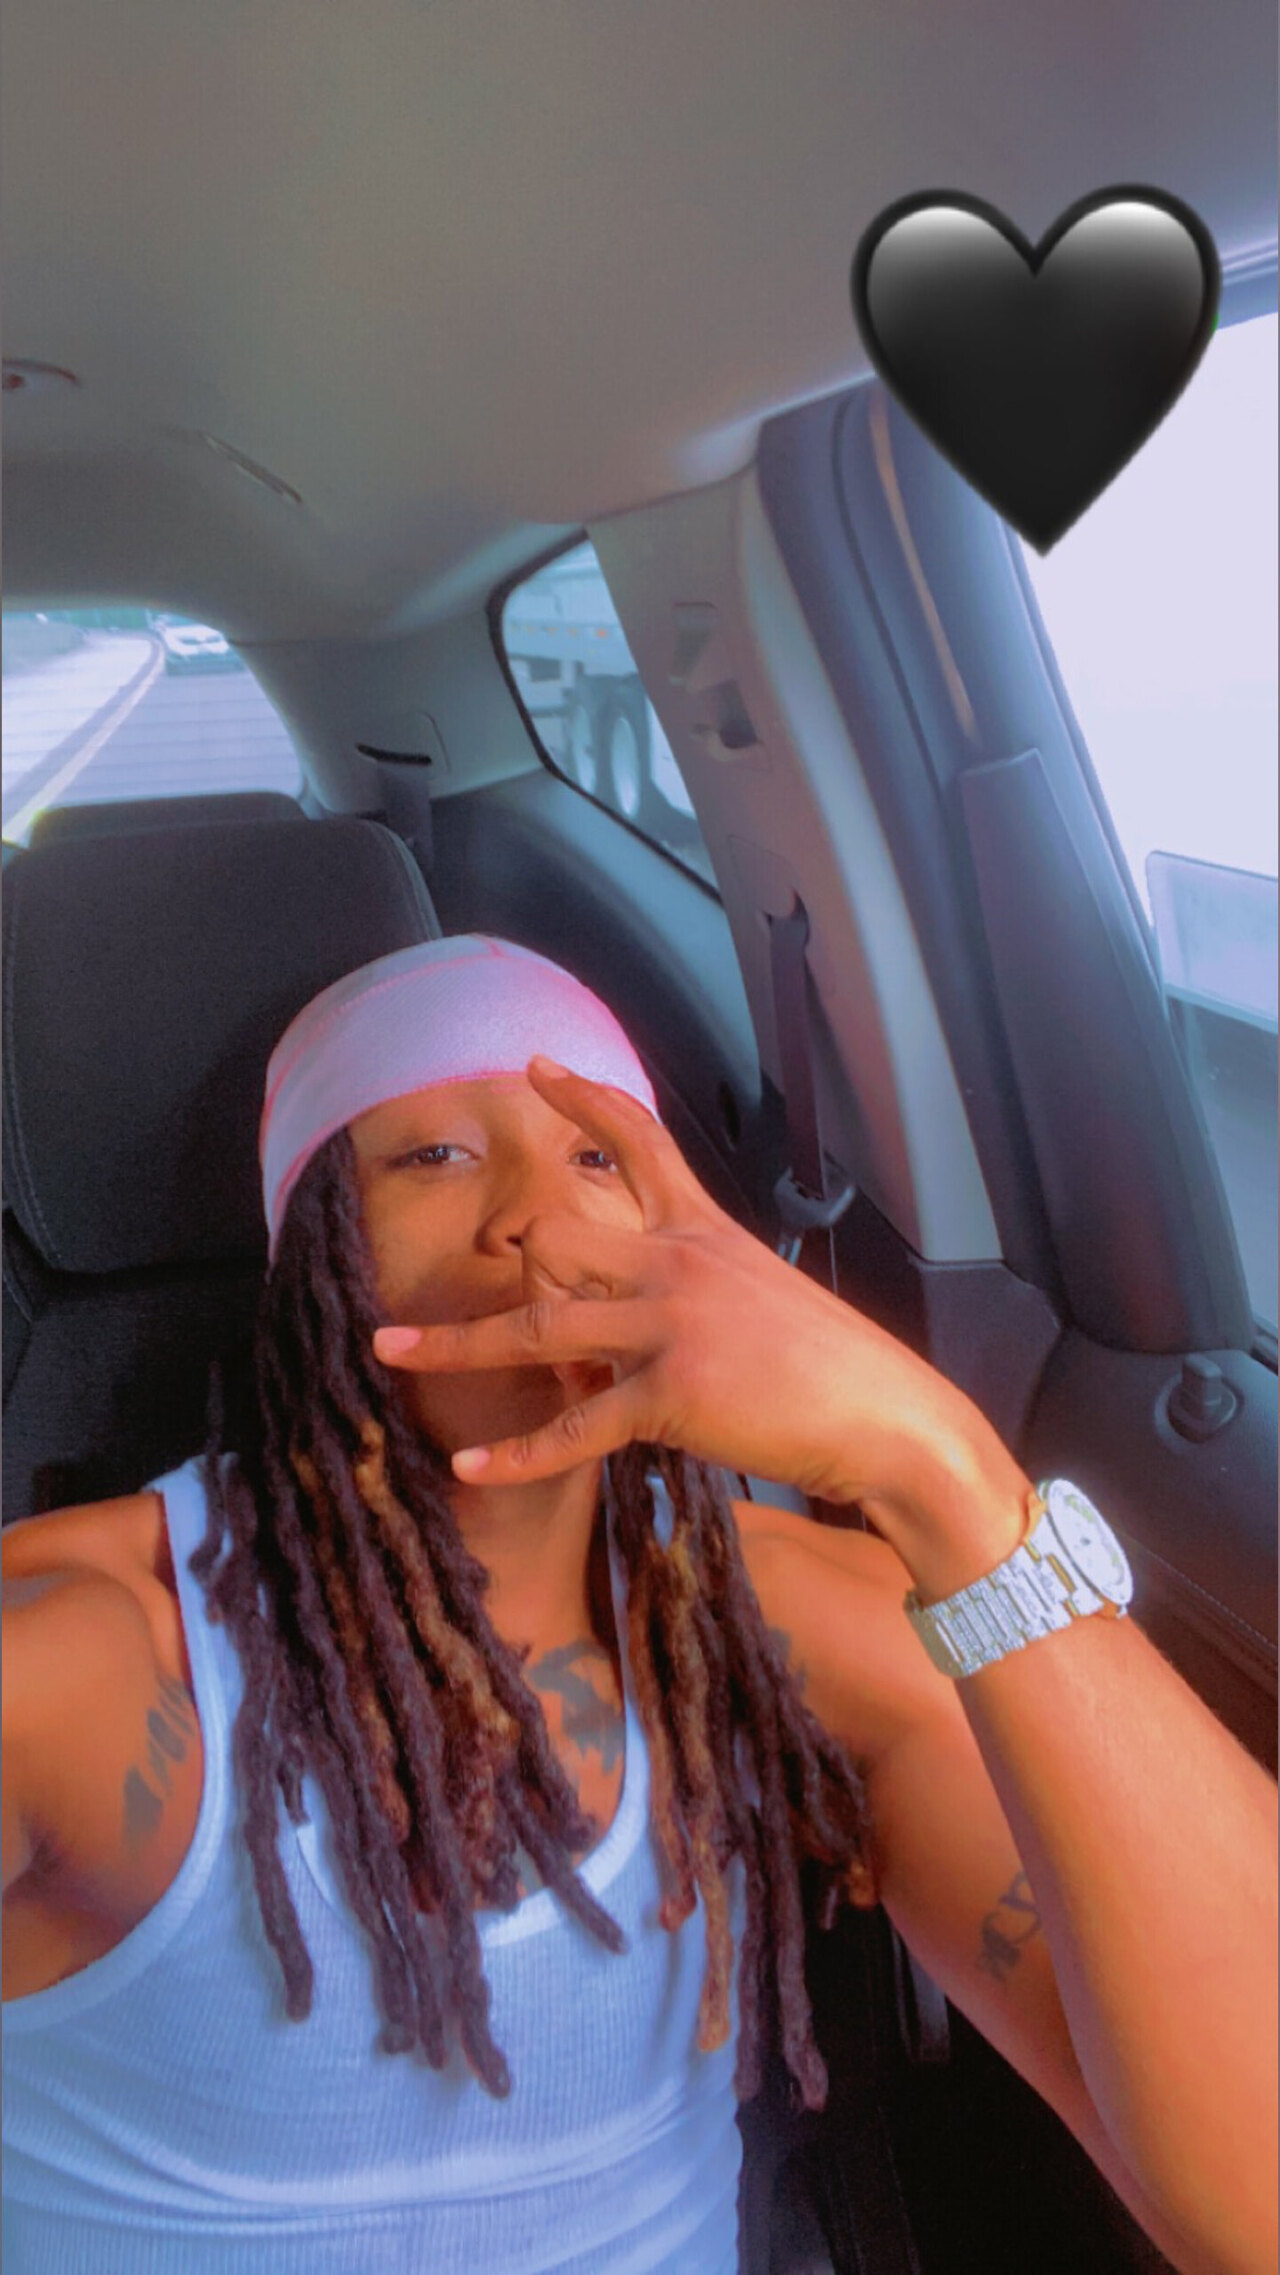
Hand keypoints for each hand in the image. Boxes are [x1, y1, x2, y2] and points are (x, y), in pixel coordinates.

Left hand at [372, 1056, 992, 1511]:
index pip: (638, 1138)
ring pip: (539, 1327)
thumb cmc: (836, 1367)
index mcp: (703, 1232)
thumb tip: (626, 1336)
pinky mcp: (669, 1395)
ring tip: (389, 1350)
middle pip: (556, 1238)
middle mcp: (677, 1263)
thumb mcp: (765, 1299)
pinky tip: (470, 1465)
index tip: (535, 1067)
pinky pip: (573, 1427)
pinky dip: (516, 1453)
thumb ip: (694, 1296)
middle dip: (501, 1271)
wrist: (888, 1416)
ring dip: (456, 1344)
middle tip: (451, 1303)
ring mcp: (669, 1326)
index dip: (582, 1099)